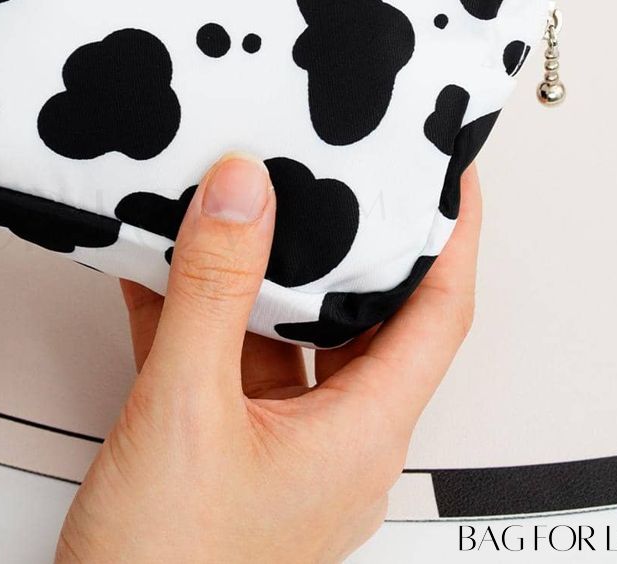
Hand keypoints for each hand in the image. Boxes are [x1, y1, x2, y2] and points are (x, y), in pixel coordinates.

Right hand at [58, 154, 479, 563]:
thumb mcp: (186, 411)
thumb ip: (214, 292)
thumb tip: (245, 191)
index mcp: (361, 436)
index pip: (440, 312)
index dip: (453, 232)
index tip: (448, 168)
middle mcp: (334, 441)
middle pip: (364, 314)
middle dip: (345, 236)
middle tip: (333, 164)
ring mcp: (280, 449)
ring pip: (287, 333)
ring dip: (257, 269)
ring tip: (240, 197)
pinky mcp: (226, 452)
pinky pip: (226, 358)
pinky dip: (199, 308)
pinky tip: (163, 262)